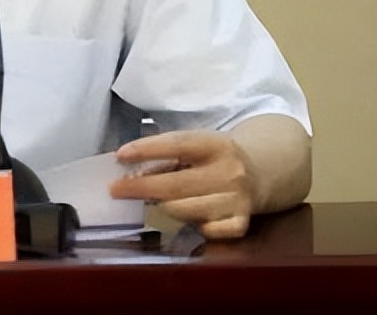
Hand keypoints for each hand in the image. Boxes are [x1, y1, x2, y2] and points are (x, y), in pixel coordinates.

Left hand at [108, 130, 256, 239]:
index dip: (147, 149)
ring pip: (186, 210)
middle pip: (177, 184)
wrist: (260, 173)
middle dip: (141, 187)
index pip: (177, 144)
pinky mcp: (241, 222)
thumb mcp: (197, 147)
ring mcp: (237, 199)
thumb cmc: (214, 160)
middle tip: (116, 189)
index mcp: (215, 145)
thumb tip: (128, 169)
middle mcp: (229, 171)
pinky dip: (193, 227)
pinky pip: (207, 231)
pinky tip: (189, 219)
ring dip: (163, 208)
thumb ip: (168, 156)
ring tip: (152, 204)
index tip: (121, 156)